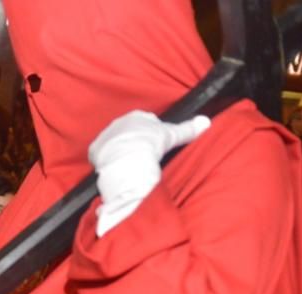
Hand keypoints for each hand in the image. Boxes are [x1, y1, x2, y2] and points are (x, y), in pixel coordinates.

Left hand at [88, 110, 209, 235]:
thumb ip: (188, 129)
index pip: (145, 123)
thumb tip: (205, 122)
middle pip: (129, 133)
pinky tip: (114, 170)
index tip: (154, 145)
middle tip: (142, 157)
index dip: (151, 135)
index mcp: (138, 116)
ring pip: (114, 144)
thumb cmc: (151, 143)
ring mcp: (106, 136)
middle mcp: (119, 123)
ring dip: (120, 152)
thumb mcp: (172, 136)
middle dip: (134, 143)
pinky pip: (101, 155)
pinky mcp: (95, 150)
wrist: (128, 157)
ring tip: (129, 165)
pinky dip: (107, 162)